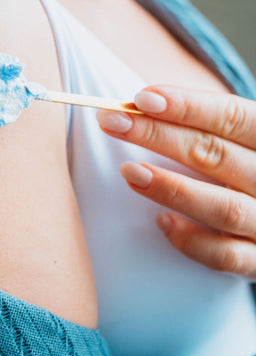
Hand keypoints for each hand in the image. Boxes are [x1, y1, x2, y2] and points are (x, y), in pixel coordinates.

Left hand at [96, 87, 255, 279]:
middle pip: (216, 154)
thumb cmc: (244, 167)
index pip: (232, 117)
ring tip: (128, 171)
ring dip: (171, 188)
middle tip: (112, 123)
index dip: (187, 106)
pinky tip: (160, 222)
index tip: (142, 99)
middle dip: (158, 136)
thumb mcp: (236, 140)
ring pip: (223, 208)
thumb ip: (202, 126)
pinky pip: (225, 256)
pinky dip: (191, 240)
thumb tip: (139, 107)